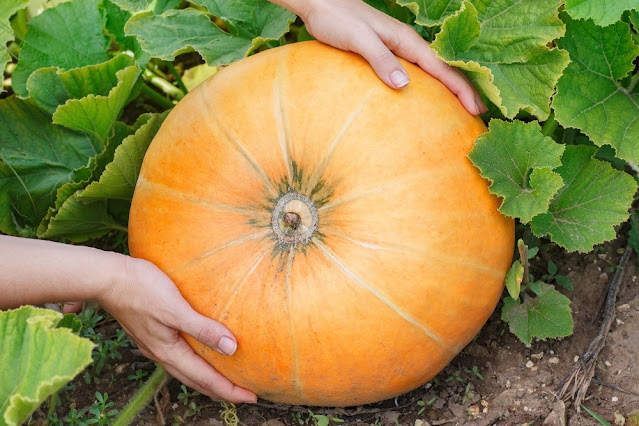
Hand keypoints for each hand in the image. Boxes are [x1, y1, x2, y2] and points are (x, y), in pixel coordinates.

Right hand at [98, 256, 256, 403]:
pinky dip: (195, 363)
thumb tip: (231, 348)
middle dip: (221, 390)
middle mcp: (162, 353)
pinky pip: (179, 357)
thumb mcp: (175, 308)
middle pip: (197, 380)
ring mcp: (155, 344)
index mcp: (169, 351)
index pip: (206, 379)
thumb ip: (203, 329)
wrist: (108, 278)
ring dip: (207, 378)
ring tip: (226, 380)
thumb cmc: (142, 288)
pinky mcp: (152, 333)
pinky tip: (200, 353)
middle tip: (245, 395)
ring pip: (187, 370)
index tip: (252, 397)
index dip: (230, 390)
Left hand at [272, 0, 486, 114]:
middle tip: (477, 113)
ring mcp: (396, 49)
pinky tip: (422, 99)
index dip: (461, 88)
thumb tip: (403, 85)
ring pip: (429, 71)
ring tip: (458, 109)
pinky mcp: (384, 54)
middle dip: (462, 90)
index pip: (442, 67)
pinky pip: (413, 73)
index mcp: (405, 41)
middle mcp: (405, 44)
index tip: (476, 108)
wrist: (320, 4)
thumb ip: (380, 59)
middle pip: (442, 69)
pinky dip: (425, 86)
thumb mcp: (358, 39)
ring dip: (446, 89)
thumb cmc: (336, 19)